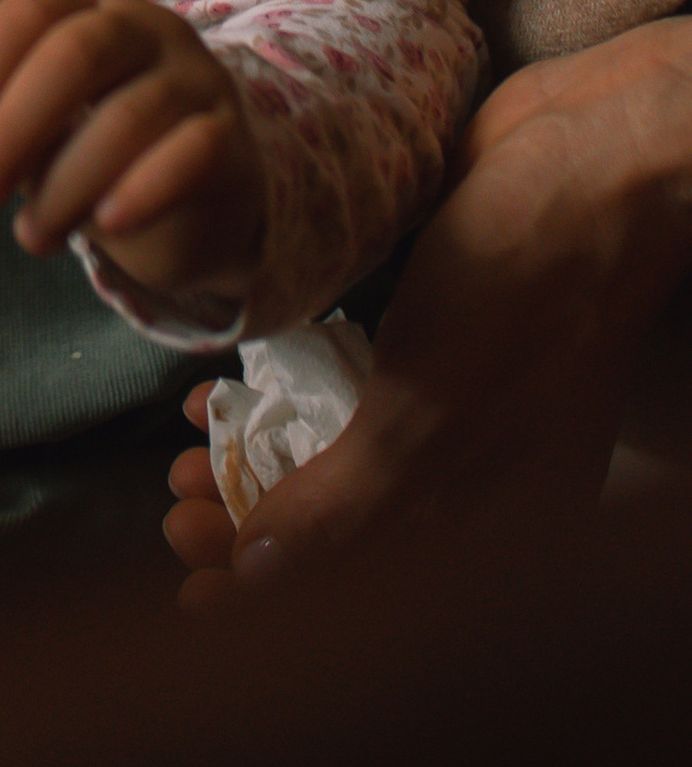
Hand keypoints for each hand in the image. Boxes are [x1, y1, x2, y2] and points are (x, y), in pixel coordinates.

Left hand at [0, 0, 266, 308]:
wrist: (196, 203)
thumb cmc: (92, 147)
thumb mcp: (24, 127)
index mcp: (85, 8)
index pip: (31, 10)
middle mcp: (145, 27)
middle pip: (76, 52)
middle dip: (16, 125)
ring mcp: (195, 77)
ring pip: (128, 115)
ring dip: (67, 182)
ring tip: (32, 236)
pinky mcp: (231, 138)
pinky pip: (191, 153)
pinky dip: (144, 189)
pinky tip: (109, 225)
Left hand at [164, 16, 691, 600]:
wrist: (586, 160)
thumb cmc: (522, 293)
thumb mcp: (430, 416)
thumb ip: (347, 507)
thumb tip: (259, 580)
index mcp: (508, 527)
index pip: (380, 599)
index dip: (282, 607)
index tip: (196, 594)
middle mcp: (485, 481)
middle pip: (352, 538)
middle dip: (256, 534)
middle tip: (180, 519)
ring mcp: (460, 410)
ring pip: (340, 466)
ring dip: (257, 473)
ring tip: (186, 462)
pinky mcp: (429, 347)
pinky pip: (343, 401)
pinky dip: (281, 411)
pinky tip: (219, 399)